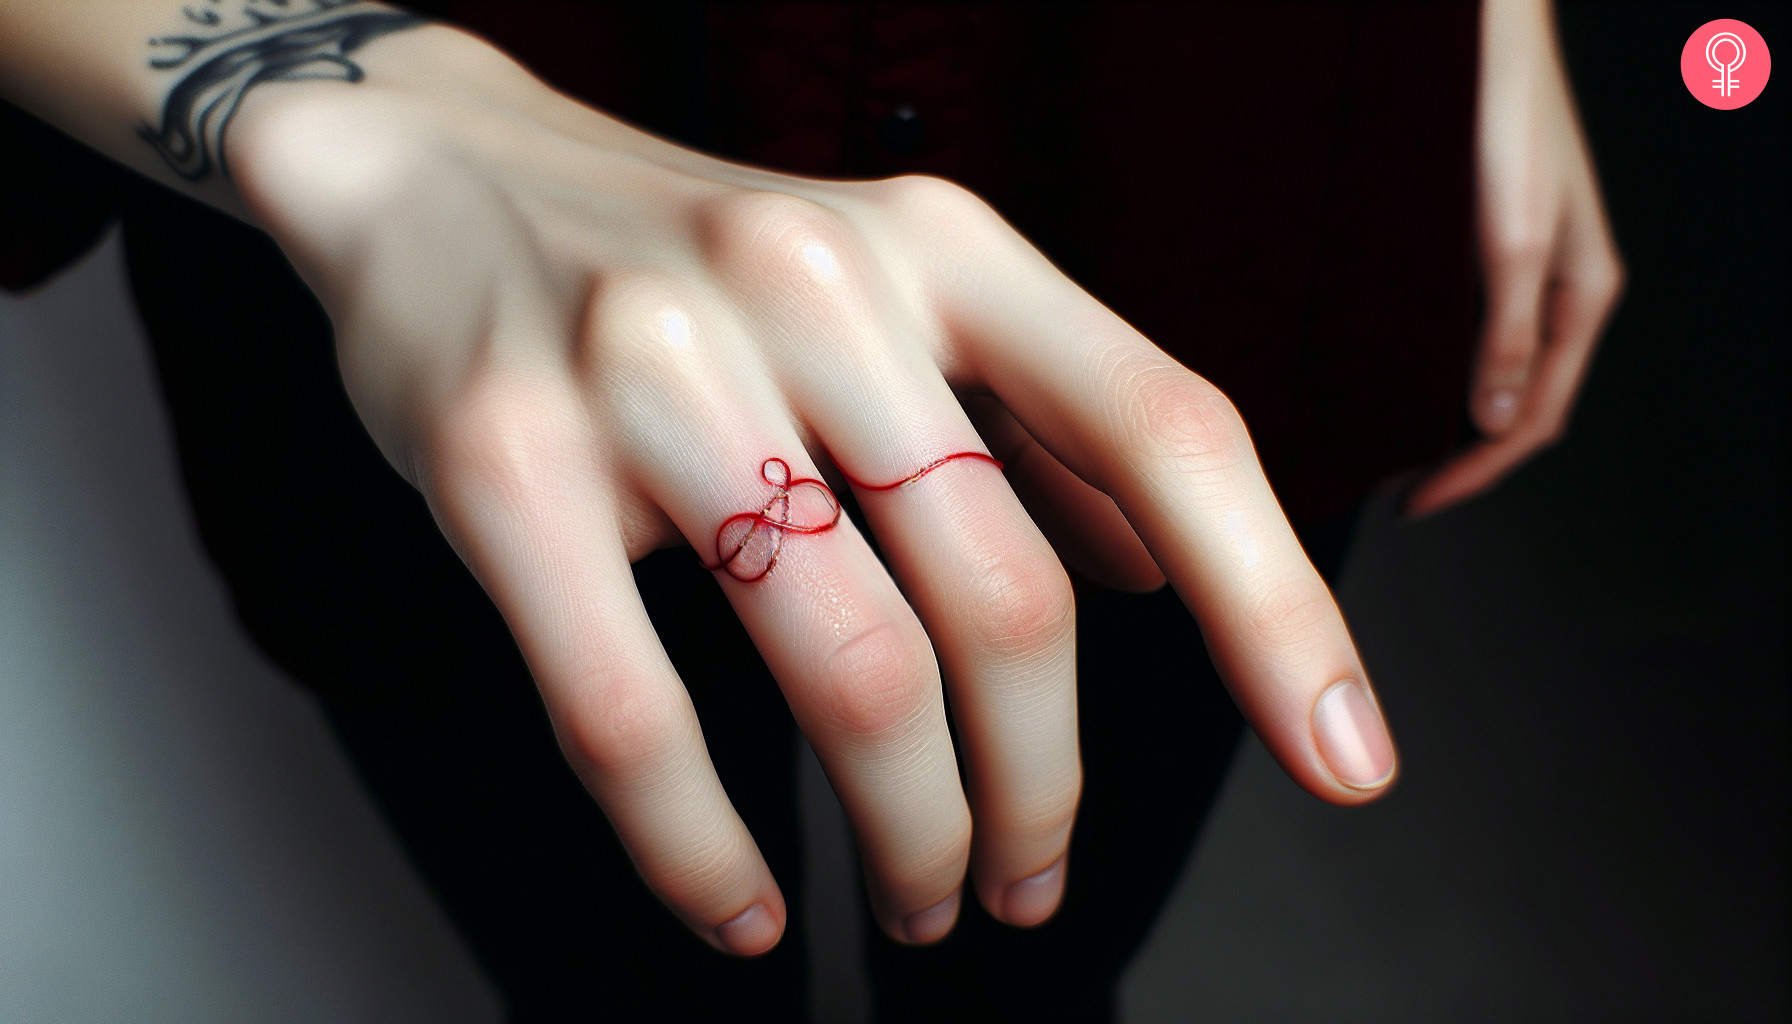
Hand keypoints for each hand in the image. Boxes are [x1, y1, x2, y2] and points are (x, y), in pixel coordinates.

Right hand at [227, 23, 1397, 956]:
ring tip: (924, 902)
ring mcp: (654, 368)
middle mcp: (816, 285)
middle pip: (1006, 604)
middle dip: (1042, 792)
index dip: (1278, 604)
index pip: (1163, 426)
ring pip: (852, 673)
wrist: (433, 169)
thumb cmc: (687, 256)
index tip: (1348, 760)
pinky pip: (631, 712)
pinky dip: (700, 848)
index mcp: (941, 243)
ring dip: (914, 834)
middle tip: (1025, 886)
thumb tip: (1155, 570)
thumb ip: (1027, 420)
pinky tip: (738, 903)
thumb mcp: (889, 286)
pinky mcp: (502, 460)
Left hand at [1402, 0, 1623, 519]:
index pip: (1538, 419)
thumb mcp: (1507, 238)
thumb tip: (1498, 422)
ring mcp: (1523, 269)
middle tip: (1401, 490)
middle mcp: (1557, 291)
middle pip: (1520, 404)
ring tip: (1392, 450)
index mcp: (1581, 297)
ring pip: (1492, 371)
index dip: (1479, 472)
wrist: (1481, 40)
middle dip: (1464, 456)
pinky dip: (1435, 369)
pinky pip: (1468, 331)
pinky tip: (1392, 378)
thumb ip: (1506, 333)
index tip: (1419, 501)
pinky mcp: (1486, 247)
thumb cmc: (1504, 121)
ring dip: (1448, 417)